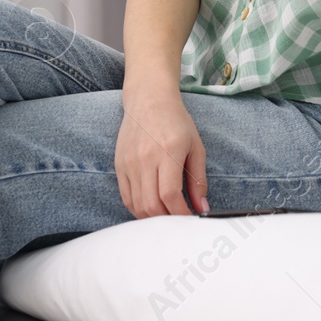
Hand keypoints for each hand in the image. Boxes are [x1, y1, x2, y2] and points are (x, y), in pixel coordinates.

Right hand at [116, 90, 208, 217]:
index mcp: (168, 152)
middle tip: (179, 220)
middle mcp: (145, 159)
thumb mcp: (195, 146)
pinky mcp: (119, 165)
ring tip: (167, 215)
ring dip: (153, 218)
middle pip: (151, 205)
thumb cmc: (176, 121)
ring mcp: (129, 163)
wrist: (148, 99)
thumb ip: (198, 179)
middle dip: (168, 220)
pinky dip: (138, 209)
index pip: (170, 194)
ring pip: (137, 205)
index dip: (180, 213)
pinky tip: (151, 207)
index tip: (190, 219)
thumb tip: (202, 207)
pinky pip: (126, 197)